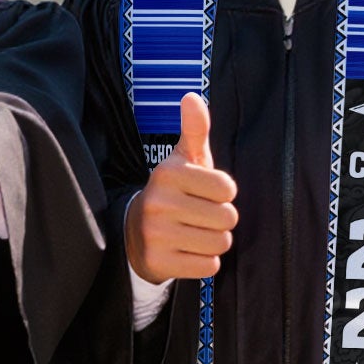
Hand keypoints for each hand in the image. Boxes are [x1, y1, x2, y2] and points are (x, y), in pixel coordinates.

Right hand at [125, 92, 237, 280]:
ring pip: (220, 243)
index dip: (223, 194)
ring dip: (214, 241)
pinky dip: (203, 262)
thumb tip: (192, 97)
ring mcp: (156, 234)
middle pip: (227, 218)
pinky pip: (208, 266)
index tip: (204, 193)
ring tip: (193, 233)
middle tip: (199, 217)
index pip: (228, 189)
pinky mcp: (159, 262)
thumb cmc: (173, 192)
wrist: (134, 233)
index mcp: (168, 173)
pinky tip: (186, 251)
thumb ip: (194, 130)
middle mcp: (159, 202)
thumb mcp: (183, 160)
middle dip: (220, 220)